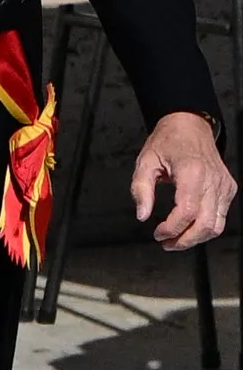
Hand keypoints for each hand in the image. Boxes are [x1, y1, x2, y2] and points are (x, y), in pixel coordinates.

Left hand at [131, 111, 235, 250]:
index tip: (157, 233)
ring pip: (217, 225)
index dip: (172, 228)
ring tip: (176, 239)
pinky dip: (205, 226)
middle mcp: (213, 180)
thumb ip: (141, 188)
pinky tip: (188, 226)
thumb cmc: (166, 141)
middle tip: (166, 243)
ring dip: (196, 238)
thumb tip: (142, 216)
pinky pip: (221, 216)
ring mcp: (224, 186)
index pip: (188, 211)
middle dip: (185, 240)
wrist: (190, 126)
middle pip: (206, 224)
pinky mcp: (229, 189)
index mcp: (192, 172)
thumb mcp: (145, 161)